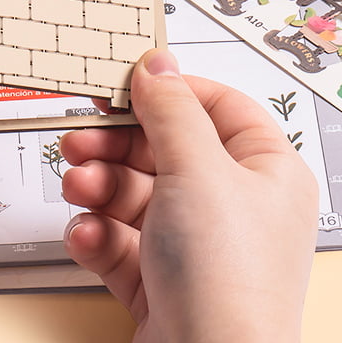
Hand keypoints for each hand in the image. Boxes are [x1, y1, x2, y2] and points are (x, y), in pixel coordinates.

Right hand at [61, 49, 316, 342]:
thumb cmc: (227, 279)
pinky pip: (123, 239)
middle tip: (80, 140)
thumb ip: (171, 110)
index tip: (127, 86)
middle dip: (116, 146)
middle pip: (163, 151)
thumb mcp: (197, 169)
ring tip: (79, 188)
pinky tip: (89, 237)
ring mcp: (195, 243)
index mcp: (262, 170)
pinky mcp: (161, 278)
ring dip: (100, 188)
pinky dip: (100, 234)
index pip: (217, 109)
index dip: (171, 93)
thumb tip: (158, 63)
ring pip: (135, 195)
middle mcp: (231, 204)